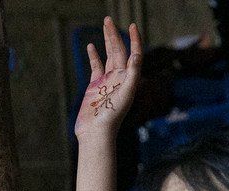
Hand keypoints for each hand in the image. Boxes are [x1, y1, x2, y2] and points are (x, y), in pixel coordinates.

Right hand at [74, 17, 142, 139]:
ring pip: (108, 55)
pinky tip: (91, 46)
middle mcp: (119, 77)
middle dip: (114, 34)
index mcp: (129, 78)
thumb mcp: (125, 94)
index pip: (134, 54)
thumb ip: (132, 74)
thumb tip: (137, 54)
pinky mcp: (95, 86)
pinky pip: (96, 66)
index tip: (132, 25)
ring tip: (104, 25)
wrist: (96, 132)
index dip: (134, 39)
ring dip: (107, 40)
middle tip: (108, 19)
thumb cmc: (112, 116)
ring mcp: (107, 81)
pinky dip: (94, 55)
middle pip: (119, 50)